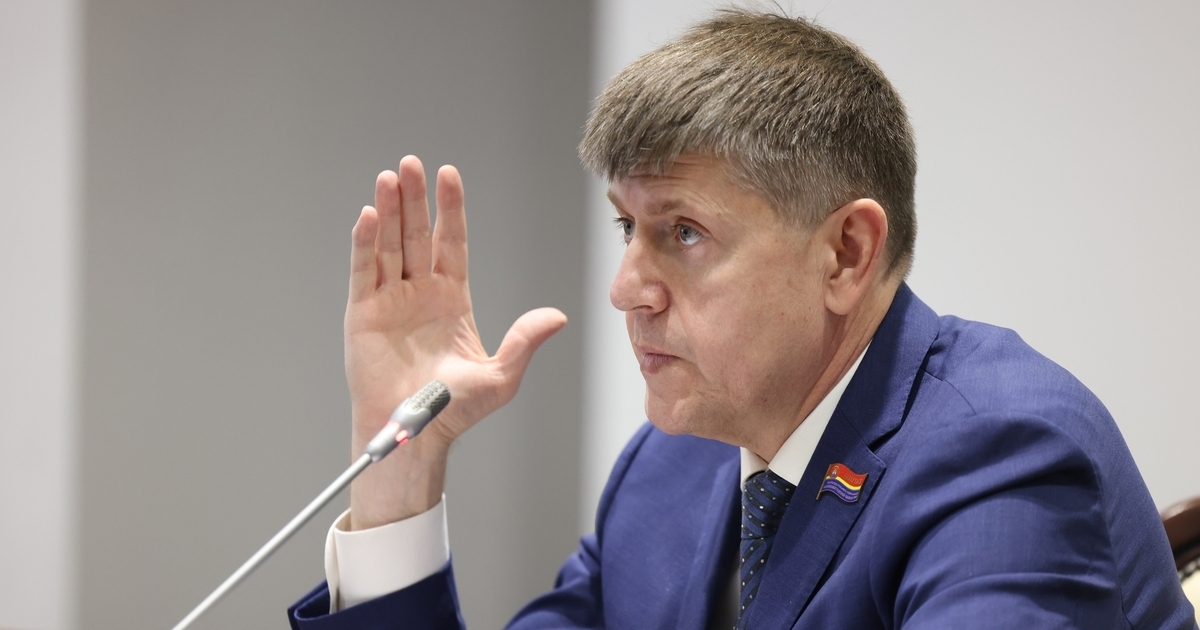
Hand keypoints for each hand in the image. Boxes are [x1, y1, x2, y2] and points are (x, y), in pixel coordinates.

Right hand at [345, 156, 566, 529]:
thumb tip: (557, 316)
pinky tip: (369, 215)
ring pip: (388, 245)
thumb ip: (524, 341)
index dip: (451, 209)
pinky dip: (365, 243)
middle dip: (416, 199)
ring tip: (389, 176)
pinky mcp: (362, 314)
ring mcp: (389, 300)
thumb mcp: (500, 376)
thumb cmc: (454, 411)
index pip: (451, 243)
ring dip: (389, 211)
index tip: (450, 175)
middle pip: (417, 235)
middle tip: (412, 163)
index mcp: (451, 299)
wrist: (412, 436)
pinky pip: (363, 271)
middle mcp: (419, 293)